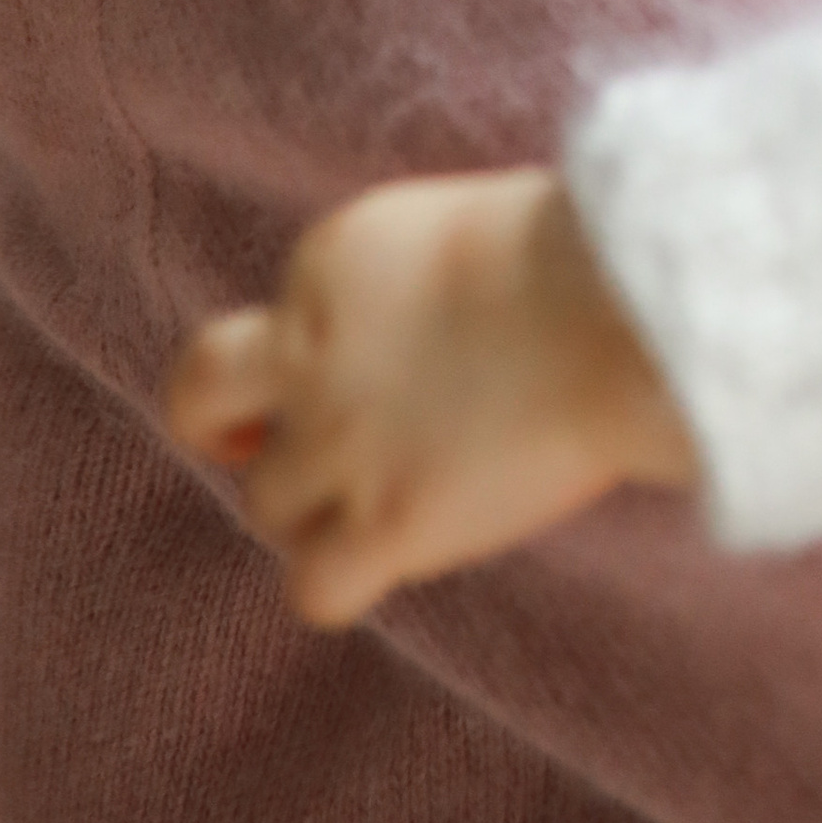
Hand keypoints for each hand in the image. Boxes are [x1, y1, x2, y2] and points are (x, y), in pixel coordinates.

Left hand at [162, 168, 697, 628]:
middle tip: (267, 449)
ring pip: (265, 504)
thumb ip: (410, 287)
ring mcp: (339, 443)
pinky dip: (339, 586)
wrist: (621, 311)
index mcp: (330, 262)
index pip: (277, 318)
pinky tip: (394, 563)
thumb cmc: (589, 256)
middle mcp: (309, 351)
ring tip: (391, 505)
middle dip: (224, 428)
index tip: (355, 368)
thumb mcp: (464, 234)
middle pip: (200, 395)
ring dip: (315, 511)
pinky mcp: (385, 524)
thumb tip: (430, 330)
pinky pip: (313, 589)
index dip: (305, 353)